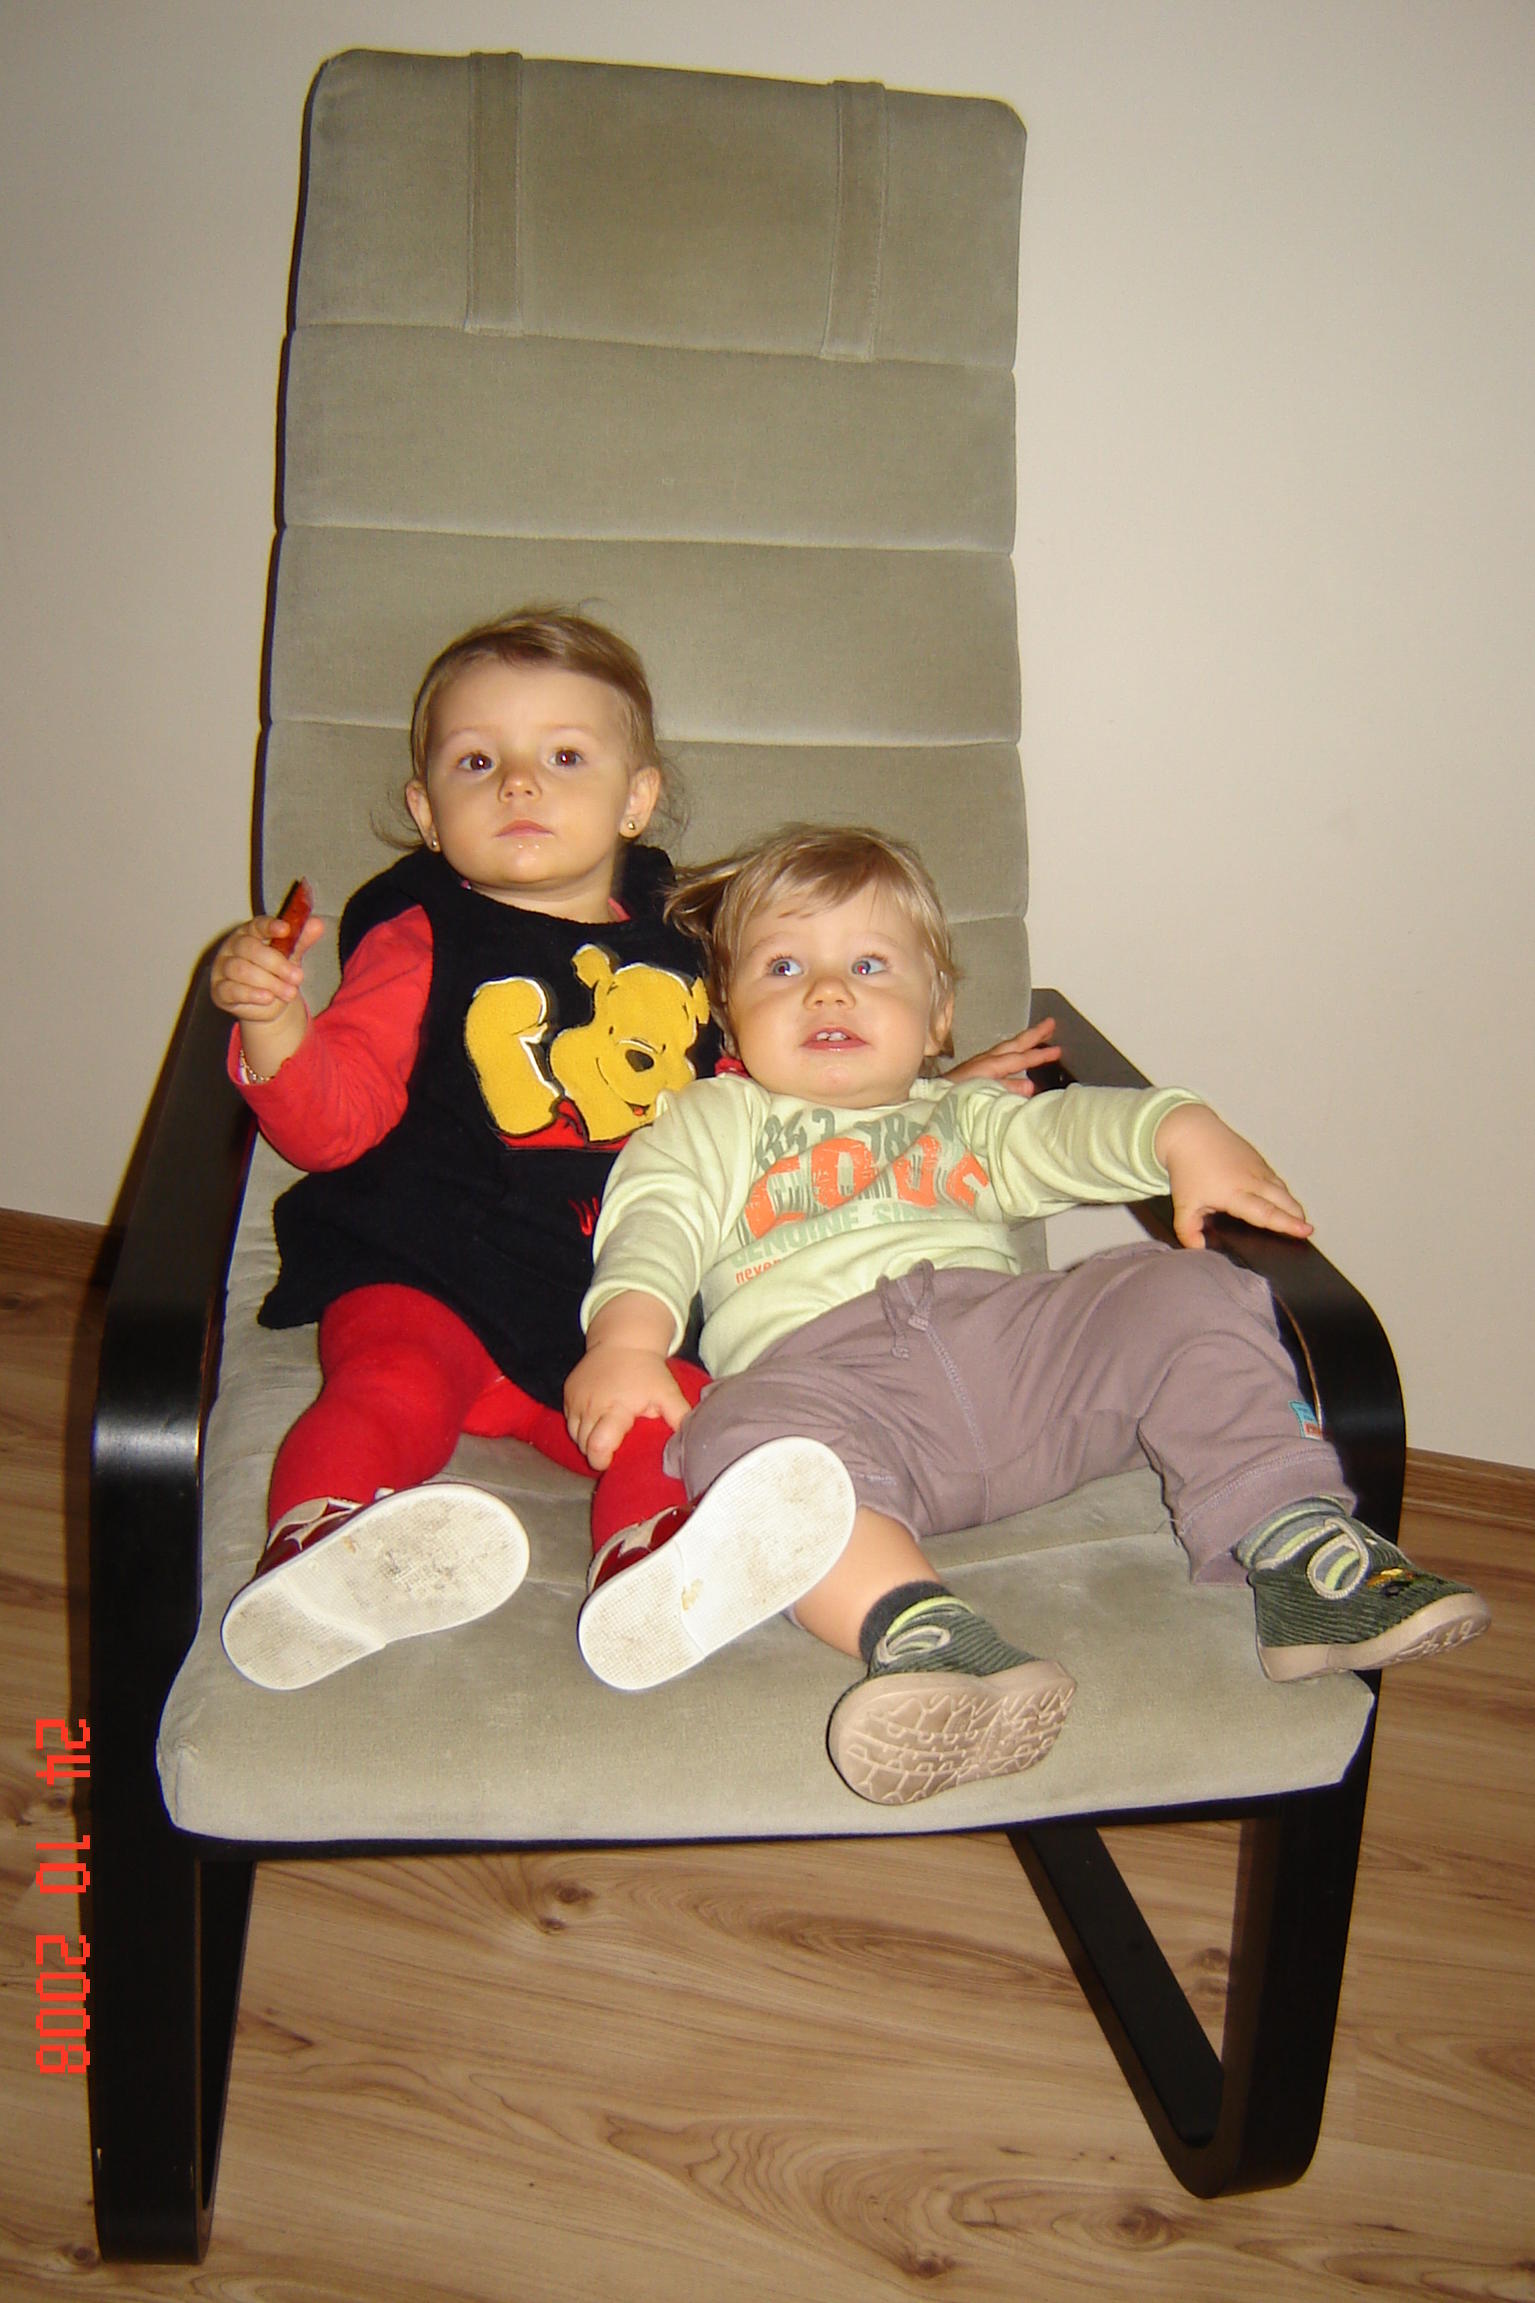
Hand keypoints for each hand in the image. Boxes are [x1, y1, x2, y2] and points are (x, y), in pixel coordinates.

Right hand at [210, 910, 323, 1076]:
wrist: (268, 1004)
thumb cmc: (276, 973)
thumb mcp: (291, 956)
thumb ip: (301, 940)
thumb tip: (318, 923)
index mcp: (249, 933)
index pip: (257, 924)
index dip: (270, 926)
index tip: (286, 930)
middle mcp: (232, 947)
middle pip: (249, 948)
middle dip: (276, 963)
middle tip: (298, 977)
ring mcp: (222, 968)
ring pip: (240, 970)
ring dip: (268, 982)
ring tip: (289, 993)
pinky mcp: (219, 991)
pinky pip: (230, 990)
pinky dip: (250, 994)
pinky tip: (268, 997)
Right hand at [565, 1343, 691, 1471]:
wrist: (623, 1341)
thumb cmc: (647, 1371)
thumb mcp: (668, 1392)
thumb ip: (679, 1417)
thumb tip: (689, 1443)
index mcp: (615, 1408)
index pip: (597, 1446)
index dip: (602, 1460)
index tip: (613, 1460)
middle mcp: (591, 1405)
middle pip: (584, 1445)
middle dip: (597, 1452)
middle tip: (614, 1448)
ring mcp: (576, 1399)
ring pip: (574, 1435)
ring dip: (587, 1440)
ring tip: (606, 1435)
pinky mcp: (568, 1393)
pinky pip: (569, 1420)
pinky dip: (580, 1426)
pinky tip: (597, 1421)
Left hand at [943, 1016, 1061, 1097]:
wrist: (928, 1101)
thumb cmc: (954, 1099)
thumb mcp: (984, 1095)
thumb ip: (1007, 1089)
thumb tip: (1029, 1085)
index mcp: (988, 1066)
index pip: (1019, 1058)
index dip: (1039, 1055)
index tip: (1057, 1050)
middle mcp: (985, 1060)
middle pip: (1014, 1044)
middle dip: (1034, 1034)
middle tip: (1051, 1023)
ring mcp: (979, 1063)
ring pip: (1007, 1047)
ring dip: (1024, 1040)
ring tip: (1039, 1034)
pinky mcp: (974, 1070)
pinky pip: (1000, 1055)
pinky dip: (1013, 1050)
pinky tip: (1017, 1056)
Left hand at [1154, 1102, 1312, 1249]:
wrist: (1190, 1132)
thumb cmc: (1188, 1167)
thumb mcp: (1183, 1203)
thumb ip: (1188, 1230)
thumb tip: (1198, 1247)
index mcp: (1235, 1193)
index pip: (1266, 1212)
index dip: (1287, 1224)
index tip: (1305, 1231)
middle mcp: (1252, 1180)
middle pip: (1283, 1201)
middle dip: (1297, 1217)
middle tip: (1307, 1231)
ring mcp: (1258, 1168)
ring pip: (1282, 1189)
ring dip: (1292, 1205)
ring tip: (1298, 1220)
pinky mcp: (1258, 1159)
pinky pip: (1276, 1179)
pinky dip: (1283, 1192)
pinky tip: (1283, 1202)